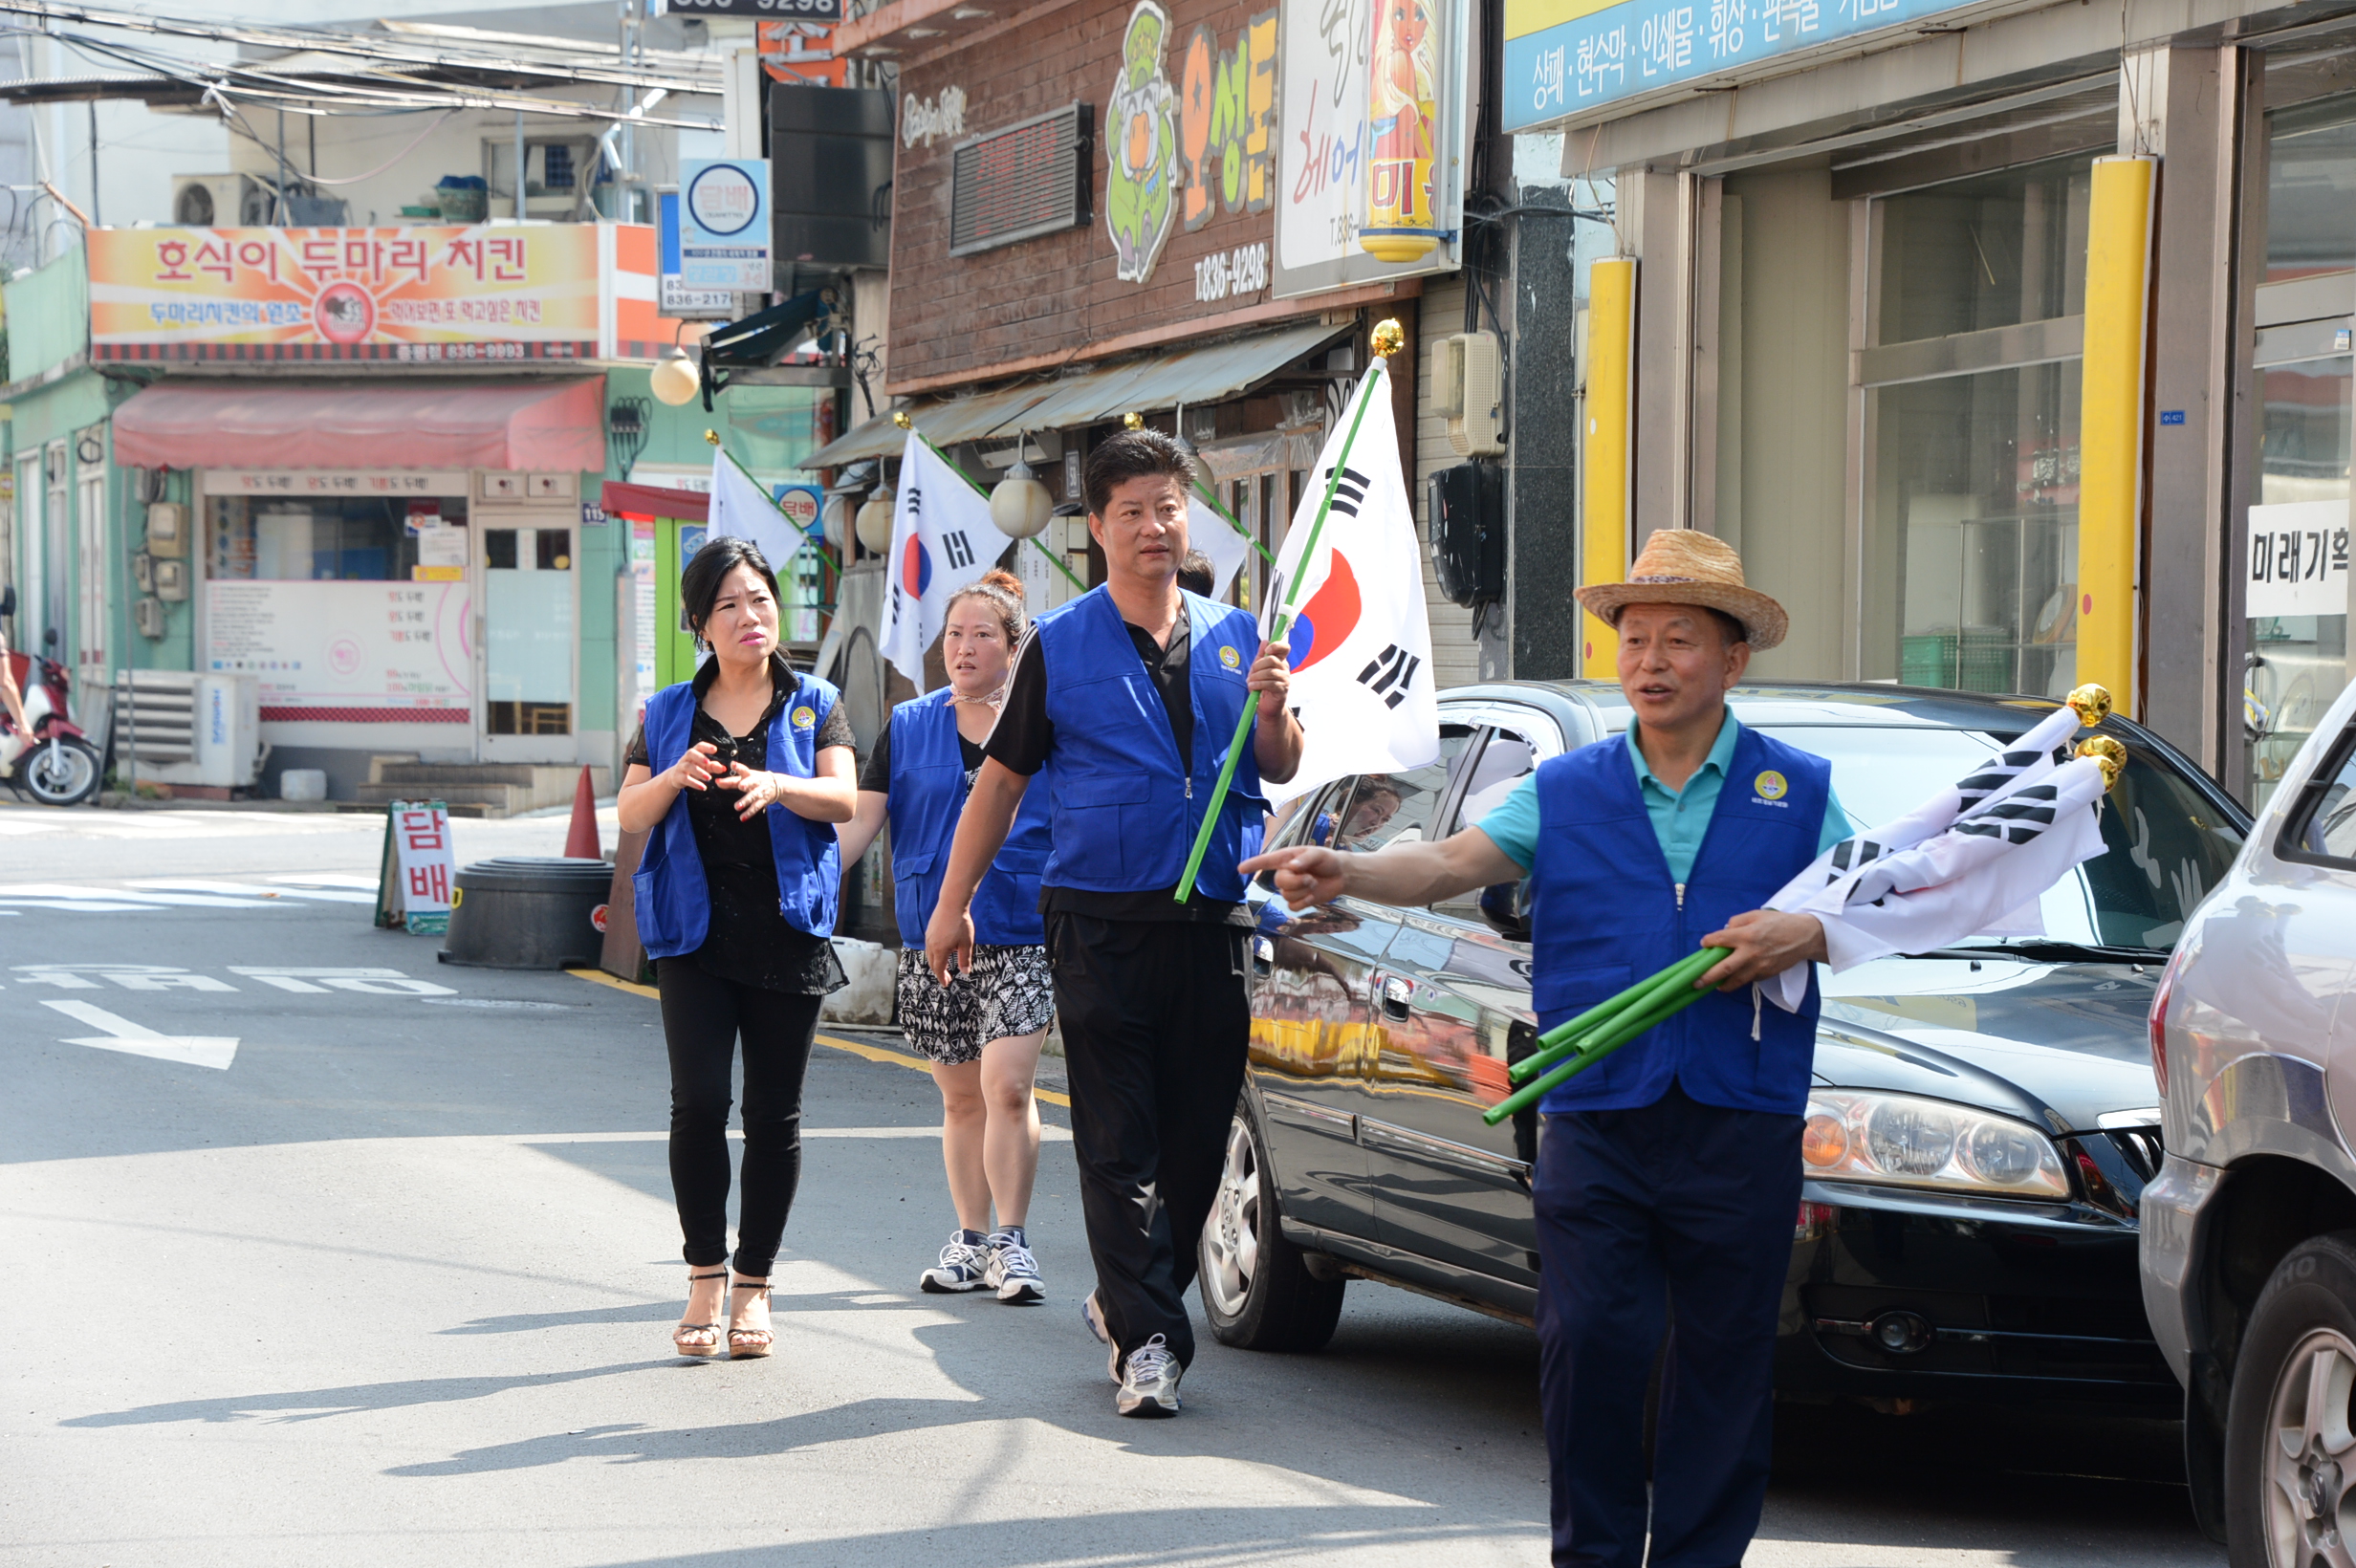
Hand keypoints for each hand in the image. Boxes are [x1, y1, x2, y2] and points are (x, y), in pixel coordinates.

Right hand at [665, 741, 725, 792]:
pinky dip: (694, 783)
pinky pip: (685, 779)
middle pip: (690, 753)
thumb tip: (724, 768)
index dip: (706, 747)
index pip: (699, 746)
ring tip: (709, 778)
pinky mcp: (678, 777)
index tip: (715, 749)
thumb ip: (713, 766)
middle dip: (699, 757)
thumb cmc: (693, 769)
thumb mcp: (703, 767)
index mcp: (693, 753)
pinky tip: (703, 787)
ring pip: (688, 767)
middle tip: (708, 762)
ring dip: (699, 772)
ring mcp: (681, 767)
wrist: (675, 777)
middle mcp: (686, 758)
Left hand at [717, 763, 781, 819]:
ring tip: (736, 807)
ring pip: (753, 796)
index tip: (732, 764)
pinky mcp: (763, 800)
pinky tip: (742, 818)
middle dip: (747, 783)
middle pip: (752, 782)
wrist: (778, 784)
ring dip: (745, 801)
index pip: (744, 770)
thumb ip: (731, 781)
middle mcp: (756, 782)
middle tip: (741, 786)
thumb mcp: (746, 778)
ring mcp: (760, 791)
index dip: (739, 767)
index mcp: (750, 774)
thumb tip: (717, 782)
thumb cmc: (756, 780)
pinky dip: (749, 813)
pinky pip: (756, 807)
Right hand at [924, 900, 974, 987]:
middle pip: (932, 963)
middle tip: (946, 977)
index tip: (946, 984)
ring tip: (944, 965)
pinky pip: (929, 946)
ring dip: (936, 962)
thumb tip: (965, 972)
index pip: (939, 969)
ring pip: (929, 954)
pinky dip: (934, 953)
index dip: (942, 978)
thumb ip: (965, 959)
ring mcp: (929, 937)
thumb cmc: (960, 923)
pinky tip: (941, 950)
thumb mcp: (966, 943)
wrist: (952, 903)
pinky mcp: (929, 930)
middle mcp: (931, 945)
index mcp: (940, 950)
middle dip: (939, 972)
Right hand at [1238, 844, 1344, 910]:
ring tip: (1313, 883)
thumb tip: (1292, 866)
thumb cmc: (1327, 860)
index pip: (1266, 862)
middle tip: (1310, 878)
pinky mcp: (1298, 900)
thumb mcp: (1318, 853)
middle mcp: (1286, 873)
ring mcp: (1291, 888)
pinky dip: (1304, 902)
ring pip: (1286, 895)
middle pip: (1279, 882)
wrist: (1341, 875)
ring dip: (1302, 891)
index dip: (1253, 865)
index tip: (1240, 869)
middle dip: (1295, 882)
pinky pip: (1292, 906)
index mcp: (1286, 859)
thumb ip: (1305, 859)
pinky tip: (1312, 895)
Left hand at [1249, 641, 1290, 719]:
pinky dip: (1258, 684)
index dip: (1276, 646)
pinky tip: (1252, 686)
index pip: (1285, 648)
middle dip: (1258, 665)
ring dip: (1256, 676)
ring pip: (1270, 672)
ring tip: (1250, 681)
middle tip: (1252, 672)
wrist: (1266, 706)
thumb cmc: (1262, 686)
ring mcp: (1285, 679)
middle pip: (1272, 659)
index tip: (1267, 650)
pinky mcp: (1282, 689)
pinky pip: (1270, 683)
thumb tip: (1264, 641)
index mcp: (1280, 661)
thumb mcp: (1258, 669)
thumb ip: (1261, 655)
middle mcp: (1284, 668)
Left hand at [1697, 910, 1827, 990]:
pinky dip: (1739, 980)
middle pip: (1722, 969)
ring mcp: (1758, 967)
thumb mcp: (1756, 915)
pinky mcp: (1766, 975)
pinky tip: (1733, 978)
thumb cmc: (1779, 923)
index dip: (1708, 942)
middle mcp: (1750, 953)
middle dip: (1706, 977)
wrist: (1804, 936)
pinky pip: (1748, 979)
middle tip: (1695, 982)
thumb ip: (1737, 922)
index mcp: (1746, 935)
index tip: (1704, 944)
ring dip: (1722, 985)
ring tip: (1713, 985)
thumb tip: (1725, 932)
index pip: (1719, 940)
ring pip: (1735, 981)